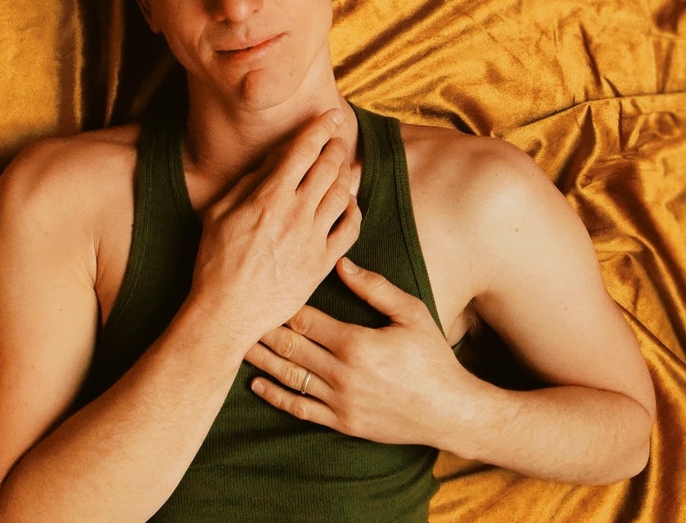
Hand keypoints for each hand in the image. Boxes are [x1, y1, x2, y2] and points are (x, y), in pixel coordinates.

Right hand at [188, 110, 361, 345]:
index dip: (320, 127)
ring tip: (344, 166)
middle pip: (327, 167)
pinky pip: (350, 229)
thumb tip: (273, 159)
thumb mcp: (219, 213)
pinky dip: (354, 210)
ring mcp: (312, 239)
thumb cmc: (214, 261)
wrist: (226, 312)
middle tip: (339, 137)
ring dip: (346, 174)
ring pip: (341, 194)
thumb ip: (248, 181)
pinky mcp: (322, 263)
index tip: (331, 115)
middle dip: (336, 146)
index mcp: (267, 197)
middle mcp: (294, 214)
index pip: (302, 150)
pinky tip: (348, 204)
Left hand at [244, 257, 475, 446]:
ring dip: (261, 361)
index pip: (304, 320)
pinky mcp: (342, 422)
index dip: (279, 305)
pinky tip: (257, 385)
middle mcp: (341, 373)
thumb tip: (340, 263)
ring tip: (236, 345)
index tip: (260, 291)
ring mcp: (340, 401)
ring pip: (289, 377)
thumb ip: (375, 288)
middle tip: (236, 314)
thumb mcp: (411, 314)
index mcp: (355, 342)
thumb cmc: (433, 358)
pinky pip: (301, 408)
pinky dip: (276, 397)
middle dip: (261, 330)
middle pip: (289, 347)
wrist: (449, 411)